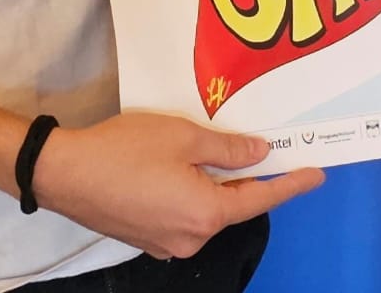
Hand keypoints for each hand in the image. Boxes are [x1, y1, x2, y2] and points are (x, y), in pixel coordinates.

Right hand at [31, 111, 324, 258]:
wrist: (63, 173)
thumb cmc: (125, 150)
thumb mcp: (183, 137)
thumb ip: (228, 148)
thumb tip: (260, 154)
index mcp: (206, 214)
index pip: (260, 199)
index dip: (290, 184)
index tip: (316, 174)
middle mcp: (191, 238)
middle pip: (232, 206)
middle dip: (246, 179)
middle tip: (263, 147)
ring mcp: (166, 243)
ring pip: (205, 211)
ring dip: (214, 185)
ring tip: (212, 151)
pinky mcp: (145, 239)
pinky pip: (182, 215)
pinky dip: (191, 194)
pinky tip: (182, 170)